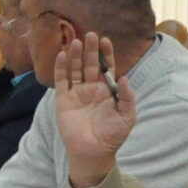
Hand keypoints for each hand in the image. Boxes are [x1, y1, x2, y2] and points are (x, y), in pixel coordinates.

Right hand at [51, 33, 135, 187]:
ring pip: (75, 70)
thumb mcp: (127, 117)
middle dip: (91, 50)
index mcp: (107, 91)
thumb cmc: (112, 136)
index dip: (106, 54)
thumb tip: (124, 78)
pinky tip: (63, 56)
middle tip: (91, 34)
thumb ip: (127, 97)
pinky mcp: (63, 100)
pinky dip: (61, 68)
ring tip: (76, 42)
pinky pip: (61, 81)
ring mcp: (76, 94)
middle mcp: (91, 89)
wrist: (93, 152)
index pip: (106, 68)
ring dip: (76, 56)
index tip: (106, 41)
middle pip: (90, 65)